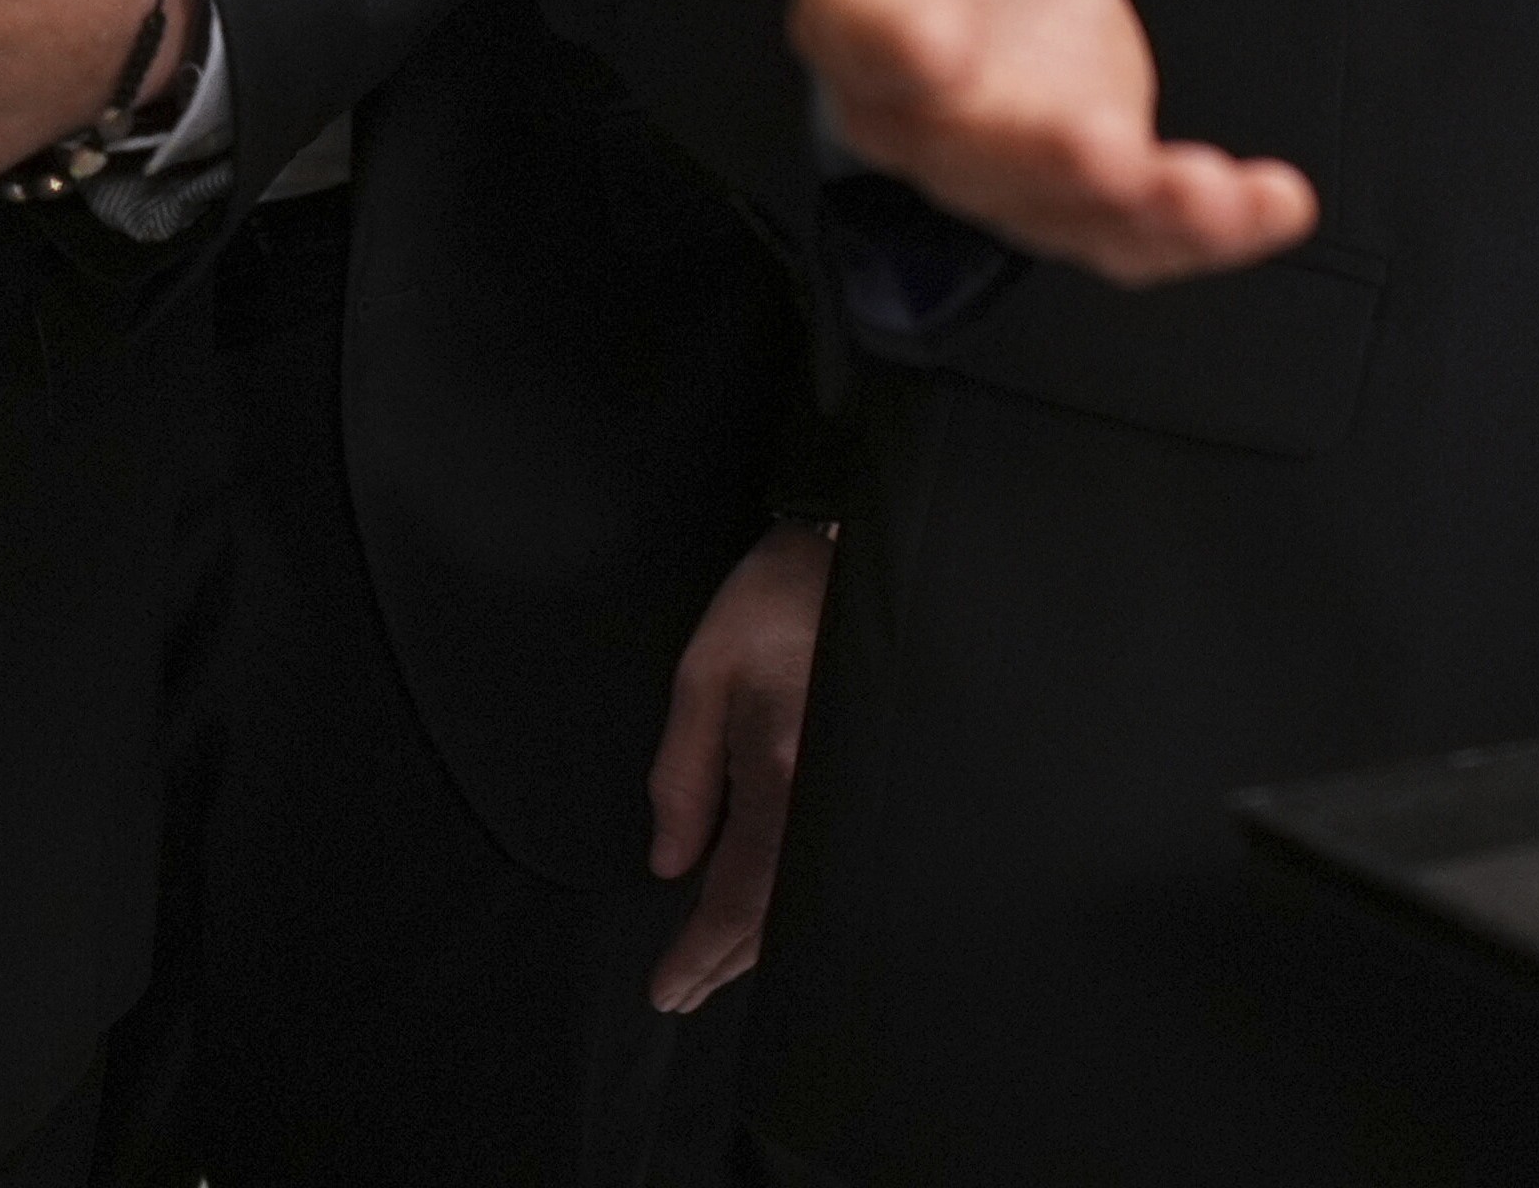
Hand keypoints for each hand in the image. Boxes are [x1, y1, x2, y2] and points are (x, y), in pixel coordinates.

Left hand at [647, 518, 834, 1011]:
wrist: (863, 546)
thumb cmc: (776, 600)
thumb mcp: (704, 675)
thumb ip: (682, 775)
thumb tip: (671, 864)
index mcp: (782, 768)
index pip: (739, 895)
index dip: (700, 952)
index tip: (666, 990)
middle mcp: (828, 791)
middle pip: (780, 912)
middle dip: (726, 960)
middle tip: (683, 991)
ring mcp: (856, 784)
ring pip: (812, 891)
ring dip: (763, 938)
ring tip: (718, 963)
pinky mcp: (872, 768)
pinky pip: (831, 855)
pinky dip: (798, 896)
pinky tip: (776, 907)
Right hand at [663, 0, 1317, 285]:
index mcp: (860, 0)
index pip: (861, 22)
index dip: (891, 29)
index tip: (925, 32)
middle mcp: (924, 100)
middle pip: (970, 141)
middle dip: (1035, 152)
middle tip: (1097, 150)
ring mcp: (1005, 147)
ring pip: (1059, 203)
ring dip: (1137, 210)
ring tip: (1209, 201)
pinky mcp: (1081, 167)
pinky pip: (1135, 222)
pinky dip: (1207, 226)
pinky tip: (1281, 207)